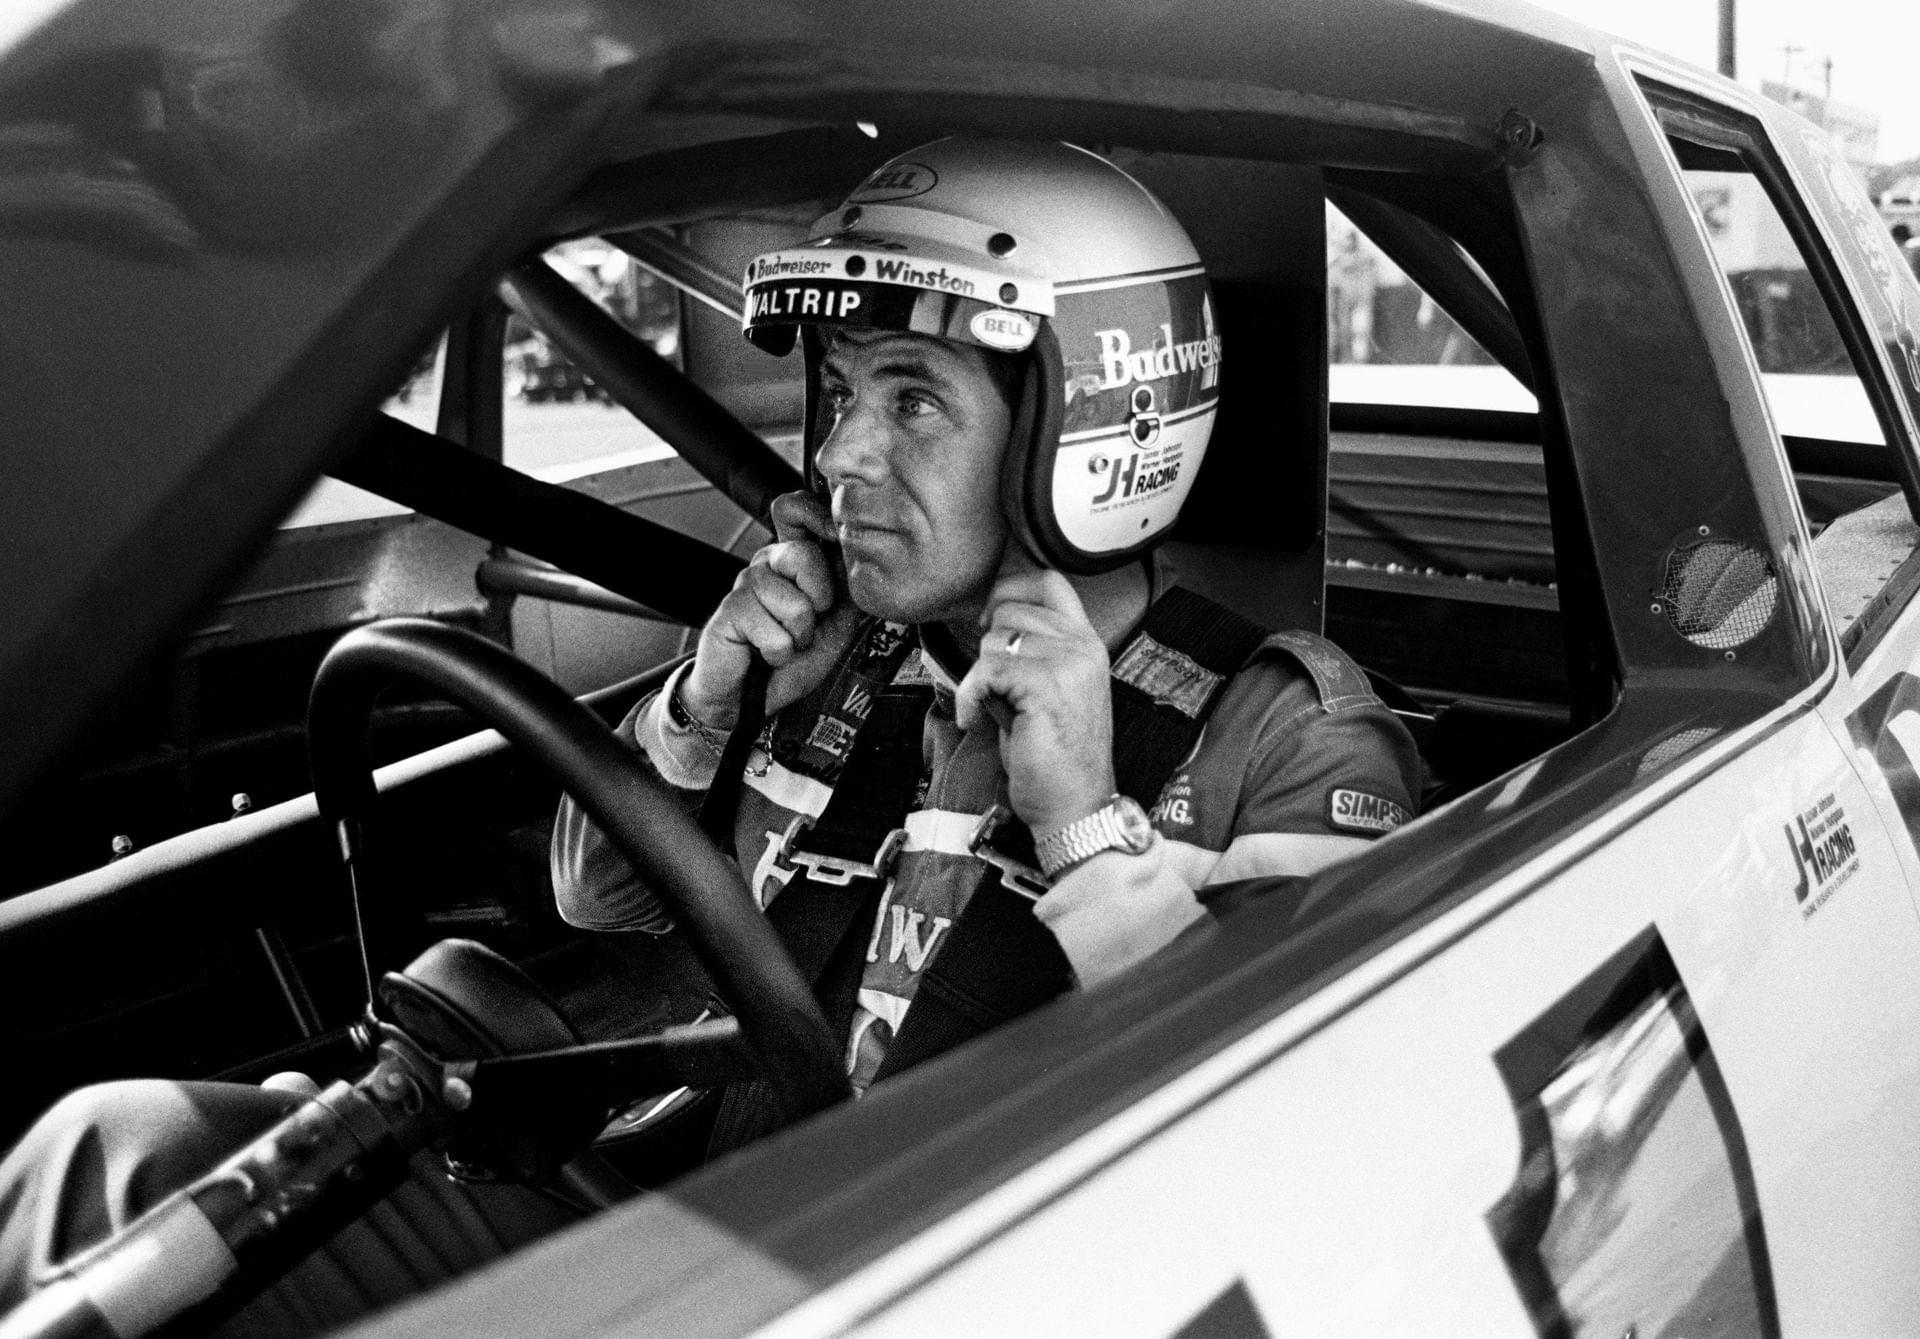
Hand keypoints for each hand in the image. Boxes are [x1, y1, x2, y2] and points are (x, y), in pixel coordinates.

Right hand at [681, 491, 863, 729]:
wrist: (752, 696)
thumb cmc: (789, 659)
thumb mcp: (836, 625)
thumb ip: (849, 592)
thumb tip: (864, 563)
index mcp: (792, 560)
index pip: (796, 510)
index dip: (817, 516)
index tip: (837, 536)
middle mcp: (767, 564)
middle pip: (803, 554)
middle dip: (818, 600)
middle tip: (805, 624)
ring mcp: (745, 584)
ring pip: (795, 602)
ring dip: (797, 636)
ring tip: (784, 642)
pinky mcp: (730, 609)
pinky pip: (774, 631)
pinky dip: (778, 652)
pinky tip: (765, 653)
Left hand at [955, 570, 1115, 833]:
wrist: (1074, 805)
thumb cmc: (1054, 757)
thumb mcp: (1049, 690)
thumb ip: (1030, 653)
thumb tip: (987, 624)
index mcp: (1087, 643)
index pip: (1050, 581)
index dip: (1010, 589)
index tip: (989, 621)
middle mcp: (1083, 646)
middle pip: (1010, 608)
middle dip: (990, 647)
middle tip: (997, 688)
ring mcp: (1068, 663)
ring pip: (995, 638)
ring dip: (982, 676)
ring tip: (996, 708)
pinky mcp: (1046, 685)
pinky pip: (986, 669)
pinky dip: (970, 696)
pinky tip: (977, 718)